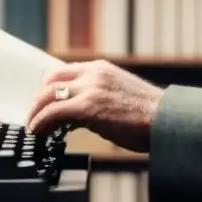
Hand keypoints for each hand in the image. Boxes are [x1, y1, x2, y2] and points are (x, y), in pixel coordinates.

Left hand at [26, 60, 164, 153]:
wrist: (166, 120)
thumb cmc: (148, 115)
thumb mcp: (120, 94)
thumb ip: (98, 96)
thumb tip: (80, 114)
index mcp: (101, 68)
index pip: (63, 72)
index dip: (48, 89)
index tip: (43, 104)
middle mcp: (94, 73)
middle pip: (51, 81)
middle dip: (38, 100)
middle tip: (35, 117)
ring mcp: (91, 89)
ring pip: (49, 95)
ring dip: (36, 113)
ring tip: (35, 128)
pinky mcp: (89, 107)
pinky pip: (54, 112)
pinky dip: (41, 122)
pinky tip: (40, 133)